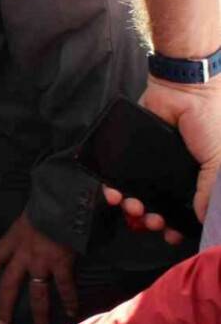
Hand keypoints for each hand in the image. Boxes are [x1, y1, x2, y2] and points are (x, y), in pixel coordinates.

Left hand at [0, 209, 76, 323]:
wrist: (61, 201)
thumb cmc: (45, 202)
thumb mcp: (29, 213)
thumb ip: (29, 227)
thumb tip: (34, 231)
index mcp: (13, 238)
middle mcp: (23, 254)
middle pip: (9, 285)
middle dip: (4, 306)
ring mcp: (41, 261)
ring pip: (37, 293)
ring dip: (39, 312)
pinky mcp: (60, 264)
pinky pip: (64, 287)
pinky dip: (69, 300)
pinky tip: (72, 311)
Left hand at [102, 78, 220, 239]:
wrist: (185, 88)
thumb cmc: (211, 121)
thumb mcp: (218, 160)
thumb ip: (210, 190)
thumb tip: (204, 219)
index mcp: (198, 177)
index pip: (186, 209)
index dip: (178, 225)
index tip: (170, 236)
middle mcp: (175, 172)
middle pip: (160, 205)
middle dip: (153, 219)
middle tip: (150, 222)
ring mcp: (153, 162)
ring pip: (138, 193)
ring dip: (133, 207)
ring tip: (133, 208)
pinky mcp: (132, 150)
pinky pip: (119, 173)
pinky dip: (114, 187)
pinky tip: (113, 193)